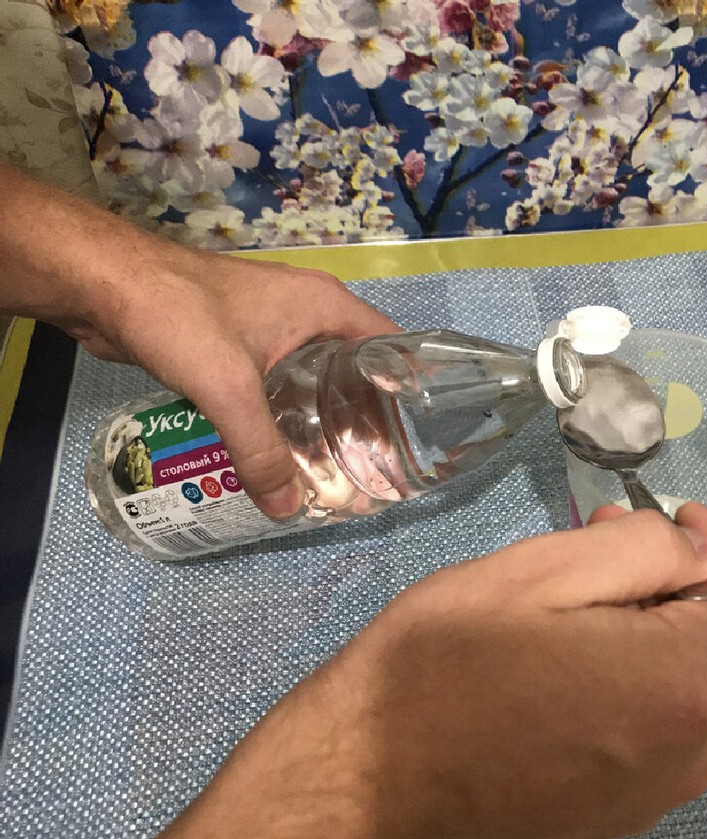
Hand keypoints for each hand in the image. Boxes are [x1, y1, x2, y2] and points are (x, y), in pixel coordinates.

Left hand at [0, 164, 397, 517]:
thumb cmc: (178, 314)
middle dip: (370, 419)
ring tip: (342, 471)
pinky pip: (281, 387)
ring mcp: (274, 328)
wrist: (101, 282)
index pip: (393, 347)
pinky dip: (290, 419)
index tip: (426, 439)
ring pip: (318, 381)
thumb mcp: (228, 386)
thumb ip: (259, 449)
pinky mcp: (240, 346)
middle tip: (382, 470)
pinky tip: (288, 456)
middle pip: (358, 371)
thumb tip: (288, 510)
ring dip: (327, 421)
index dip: (413, 391)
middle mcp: (308, 314)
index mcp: (326, 306)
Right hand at [95, 504, 706, 838]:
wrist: (361, 787)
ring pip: (674, 685)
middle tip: (599, 533)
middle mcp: (689, 755)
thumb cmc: (442, 666)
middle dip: (666, 579)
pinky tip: (559, 659)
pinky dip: (622, 681)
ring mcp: (652, 796)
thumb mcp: (540, 572)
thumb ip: (645, 551)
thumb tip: (701, 554)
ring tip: (567, 595)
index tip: (674, 510)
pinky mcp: (613, 815)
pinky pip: (645, 729)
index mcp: (683, 688)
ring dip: (641, 628)